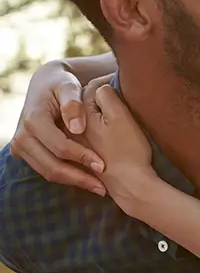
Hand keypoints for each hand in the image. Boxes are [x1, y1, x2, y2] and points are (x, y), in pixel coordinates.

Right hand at [10, 62, 109, 195]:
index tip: (103, 165)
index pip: (59, 146)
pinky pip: (46, 170)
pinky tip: (87, 179)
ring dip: (73, 182)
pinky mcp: (25, 153)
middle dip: (78, 178)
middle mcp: (22, 136)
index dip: (81, 157)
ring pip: (48, 172)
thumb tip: (77, 128)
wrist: (45, 84)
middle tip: (103, 188)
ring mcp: (21, 147)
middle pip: (51, 166)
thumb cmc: (62, 84)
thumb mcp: (69, 86)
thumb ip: (74, 103)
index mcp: (34, 120)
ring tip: (99, 187)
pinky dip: (67, 177)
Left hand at [82, 80, 156, 211]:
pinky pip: (85, 136)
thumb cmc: (128, 149)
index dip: (108, 84)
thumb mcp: (120, 116)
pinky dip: (94, 132)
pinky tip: (107, 136)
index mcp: (81, 116)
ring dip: (96, 115)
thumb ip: (106, 96)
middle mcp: (73, 129)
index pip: (91, 89)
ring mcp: (77, 144)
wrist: (130, 184)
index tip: (124, 85)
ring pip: (85, 120)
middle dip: (100, 99)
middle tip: (120, 99)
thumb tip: (99, 87)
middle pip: (85, 104)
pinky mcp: (84, 155)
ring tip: (115, 116)